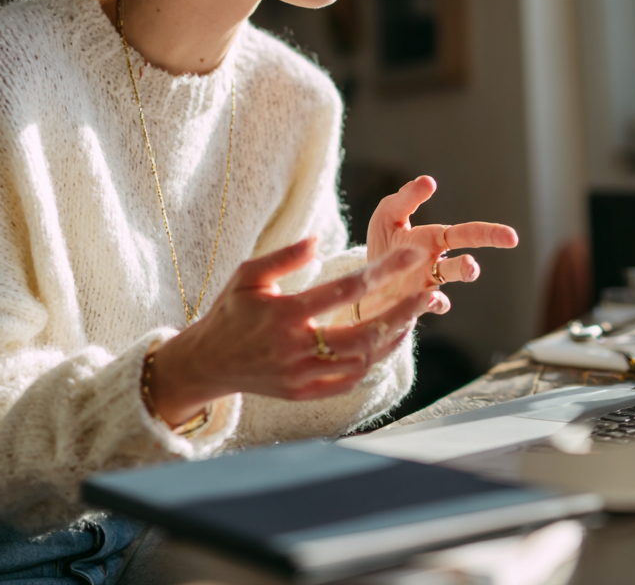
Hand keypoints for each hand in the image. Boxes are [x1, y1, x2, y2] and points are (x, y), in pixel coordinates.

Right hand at [148, 237, 430, 426]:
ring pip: (361, 362)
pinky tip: (384, 343)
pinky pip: (348, 382)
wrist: (207, 362)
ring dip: (391, 339)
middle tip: (426, 294)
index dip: (381, 272)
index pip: (344, 290)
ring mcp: (299, 375)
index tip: (410, 257)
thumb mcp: (248, 275)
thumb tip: (318, 240)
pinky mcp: (302, 394)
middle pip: (363, 334)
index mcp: (284, 313)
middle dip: (401, 313)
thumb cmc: (230, 311)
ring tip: (411, 317)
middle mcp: (294, 347)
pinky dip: (371, 364)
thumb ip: (283, 256)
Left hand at [364, 176, 517, 320]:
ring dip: (462, 271)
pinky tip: (432, 298)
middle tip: (510, 240)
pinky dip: (433, 303)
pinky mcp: (409, 301)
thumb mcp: (389, 214)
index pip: (465, 234)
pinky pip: (426, 304)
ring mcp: (424, 283)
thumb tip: (428, 181)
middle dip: (487, 244)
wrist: (368, 280)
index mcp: (433, 239)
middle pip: (464, 258)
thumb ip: (406, 198)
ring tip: (471, 265)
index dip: (488, 235)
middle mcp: (435, 262)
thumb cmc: (385, 244)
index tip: (512, 237)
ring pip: (448, 278)